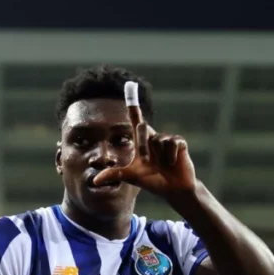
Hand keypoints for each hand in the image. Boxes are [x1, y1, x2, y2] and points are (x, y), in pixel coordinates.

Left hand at [92, 82, 196, 197]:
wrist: (174, 189)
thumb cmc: (153, 181)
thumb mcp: (132, 177)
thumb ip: (114, 175)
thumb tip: (94, 181)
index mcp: (141, 142)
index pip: (136, 120)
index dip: (133, 105)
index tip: (129, 85)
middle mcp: (153, 138)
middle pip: (142, 129)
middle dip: (143, 147)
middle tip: (149, 162)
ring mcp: (166, 140)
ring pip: (158, 140)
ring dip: (159, 156)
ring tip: (164, 165)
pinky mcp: (179, 143)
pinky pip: (171, 144)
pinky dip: (170, 156)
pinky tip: (173, 163)